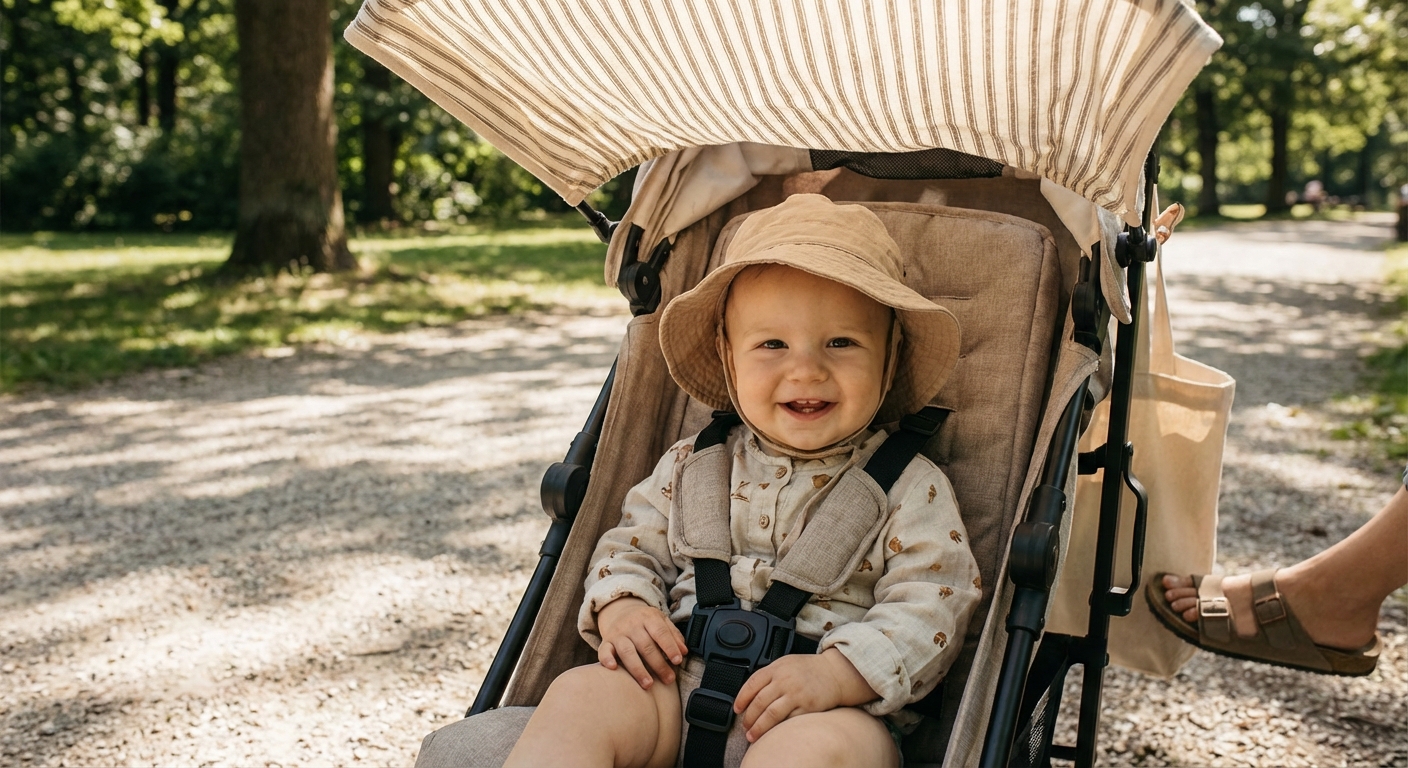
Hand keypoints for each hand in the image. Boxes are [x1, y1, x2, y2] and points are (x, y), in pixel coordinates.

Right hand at [596, 597, 687, 689]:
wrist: (620, 611)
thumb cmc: (645, 622)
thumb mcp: (661, 621)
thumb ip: (673, 635)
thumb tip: (684, 651)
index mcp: (648, 617)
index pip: (660, 632)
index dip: (670, 647)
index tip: (678, 661)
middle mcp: (631, 625)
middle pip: (646, 646)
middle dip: (658, 664)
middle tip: (669, 679)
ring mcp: (618, 634)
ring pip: (627, 651)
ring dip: (638, 669)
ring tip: (648, 684)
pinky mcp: (606, 642)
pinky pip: (604, 651)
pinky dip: (607, 659)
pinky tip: (613, 669)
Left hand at [733, 648, 877, 741]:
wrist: (835, 672)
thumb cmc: (810, 668)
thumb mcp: (786, 663)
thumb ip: (769, 674)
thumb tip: (750, 691)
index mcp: (777, 668)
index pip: (752, 684)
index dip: (741, 699)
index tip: (737, 709)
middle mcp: (785, 680)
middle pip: (759, 702)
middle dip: (749, 718)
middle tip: (745, 727)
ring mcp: (796, 694)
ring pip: (771, 714)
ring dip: (759, 727)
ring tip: (753, 736)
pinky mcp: (808, 706)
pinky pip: (788, 721)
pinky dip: (778, 729)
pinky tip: (773, 734)